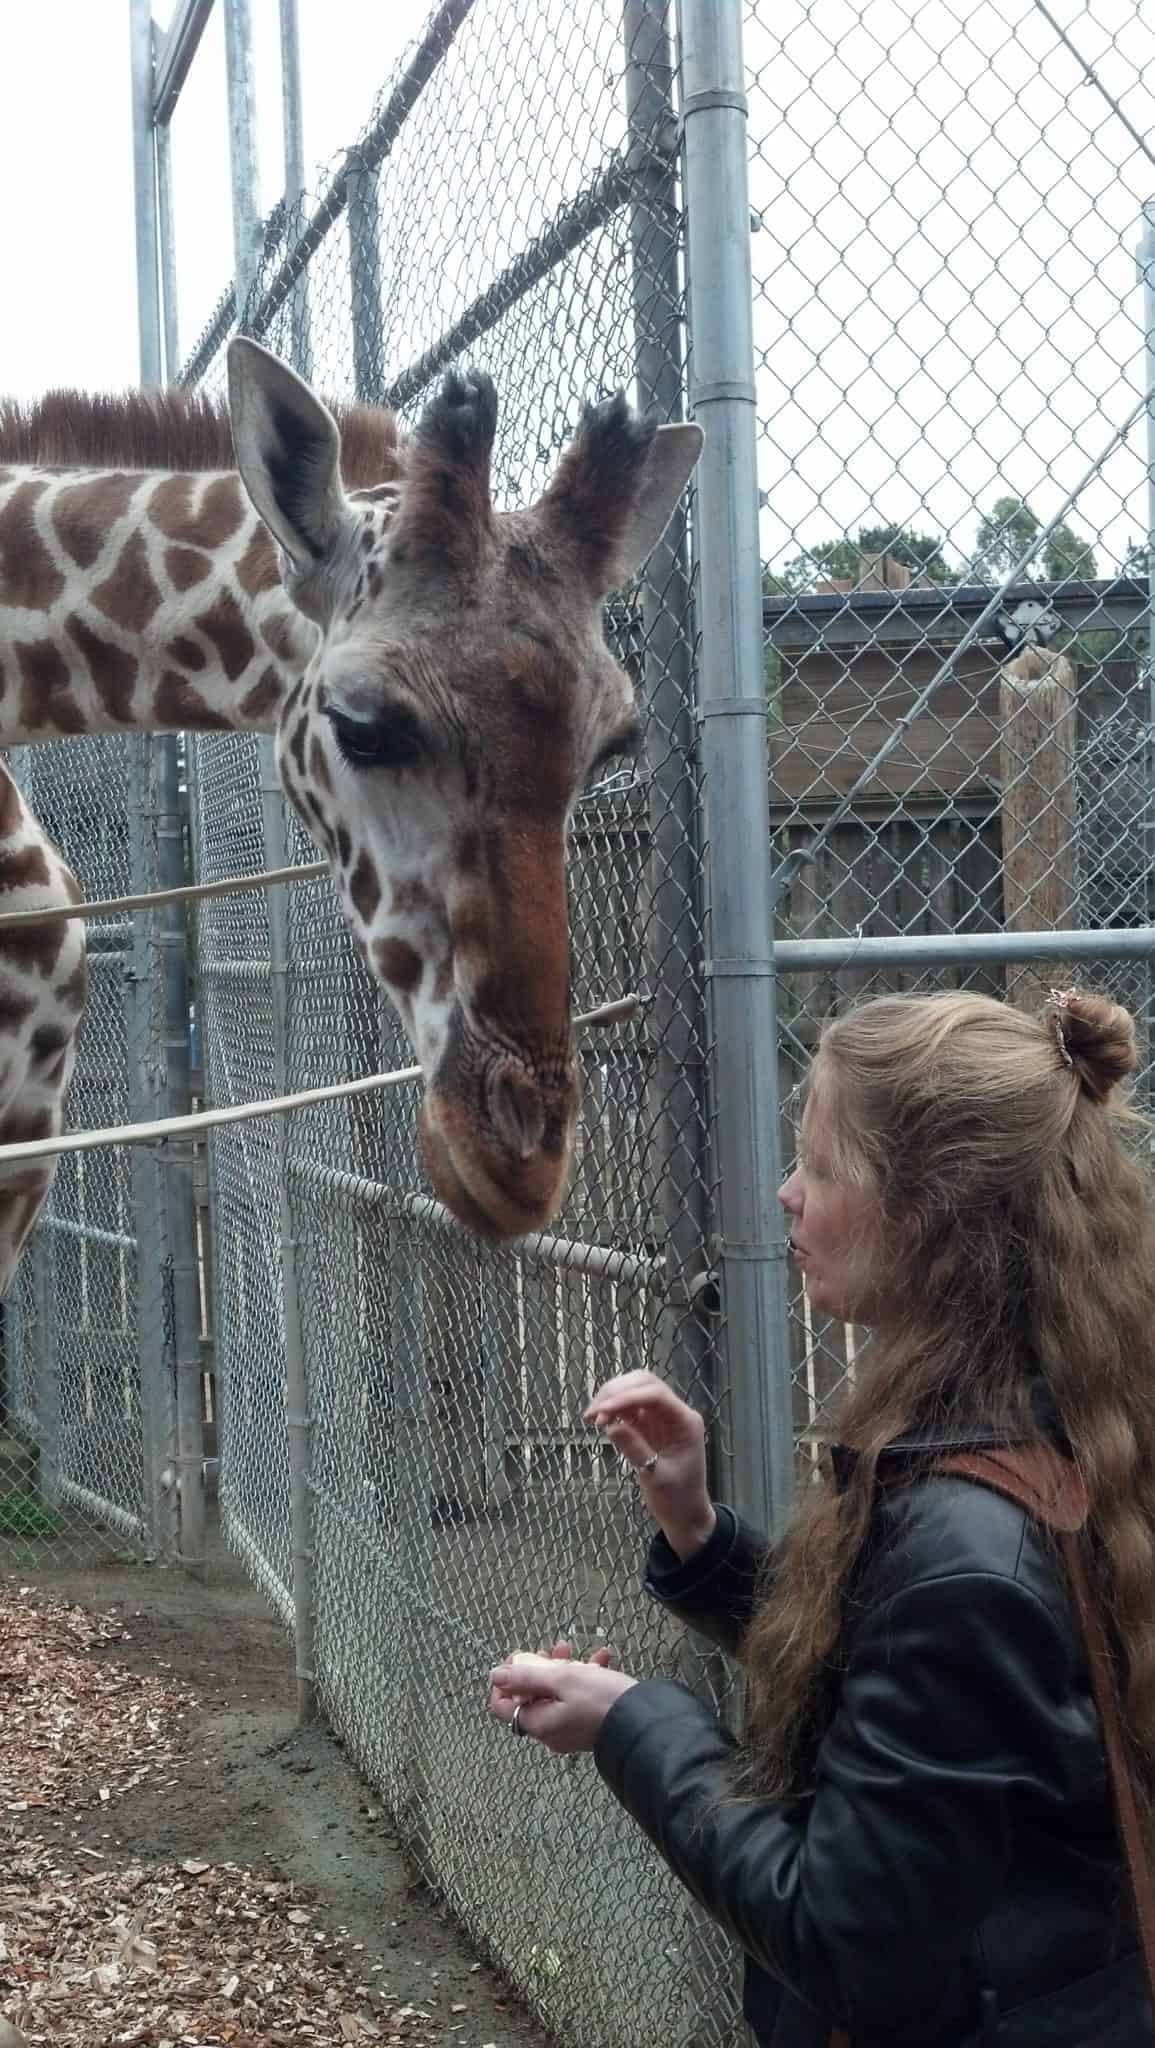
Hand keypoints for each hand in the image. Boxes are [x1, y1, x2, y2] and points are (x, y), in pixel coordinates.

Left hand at [489, 1649, 636, 1753]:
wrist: (643, 1722)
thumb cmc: (602, 1700)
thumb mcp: (562, 1679)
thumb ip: (526, 1676)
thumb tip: (495, 1675)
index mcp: (538, 1723)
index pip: (503, 1705)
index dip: (507, 1679)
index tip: (521, 1659)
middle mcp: (550, 1732)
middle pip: (531, 1696)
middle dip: (540, 1668)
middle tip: (555, 1652)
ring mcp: (569, 1730)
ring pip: (555, 1694)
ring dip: (564, 1669)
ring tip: (577, 1652)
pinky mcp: (587, 1725)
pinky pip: (576, 1700)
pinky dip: (583, 1678)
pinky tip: (600, 1661)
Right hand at [585, 1370, 715, 1560]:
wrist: (685, 1515)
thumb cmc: (677, 1499)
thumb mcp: (657, 1477)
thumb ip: (636, 1449)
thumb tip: (611, 1426)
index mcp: (685, 1422)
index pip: (655, 1395)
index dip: (627, 1397)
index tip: (602, 1411)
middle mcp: (675, 1413)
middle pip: (644, 1384)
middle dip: (616, 1392)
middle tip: (593, 1413)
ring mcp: (661, 1418)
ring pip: (634, 1391)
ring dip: (612, 1398)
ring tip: (592, 1418)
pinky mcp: (649, 1425)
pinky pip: (629, 1408)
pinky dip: (613, 1410)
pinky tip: (600, 1420)